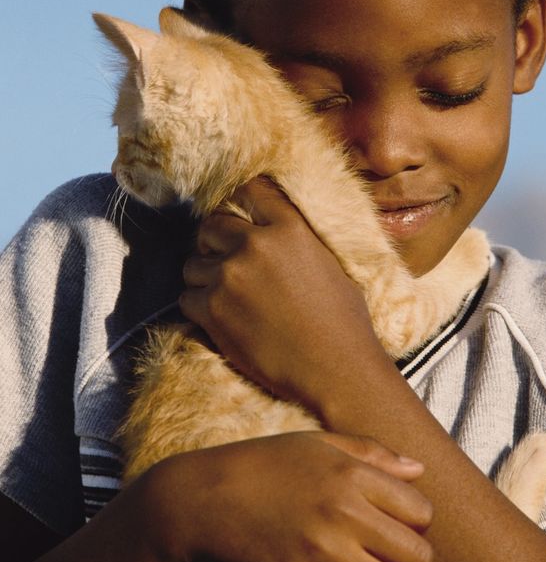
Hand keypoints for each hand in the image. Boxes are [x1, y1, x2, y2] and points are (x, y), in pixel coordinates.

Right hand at [145, 431, 432, 561]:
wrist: (202, 498)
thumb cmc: (263, 466)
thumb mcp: (316, 444)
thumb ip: (372, 454)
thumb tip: (419, 470)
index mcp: (351, 474)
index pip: (422, 511)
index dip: (417, 527)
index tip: (400, 532)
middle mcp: (344, 512)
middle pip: (419, 557)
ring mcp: (323, 553)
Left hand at [179, 177, 389, 413]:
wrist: (335, 370)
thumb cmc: (343, 322)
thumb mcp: (328, 263)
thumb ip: (295, 240)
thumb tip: (275, 232)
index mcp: (289, 228)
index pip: (250, 190)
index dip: (240, 203)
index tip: (238, 217)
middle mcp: (255, 244)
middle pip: (212, 225)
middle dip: (214, 242)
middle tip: (225, 262)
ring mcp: (230, 276)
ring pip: (193, 264)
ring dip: (203, 278)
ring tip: (226, 297)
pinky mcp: (212, 310)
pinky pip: (186, 297)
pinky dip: (198, 307)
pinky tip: (221, 319)